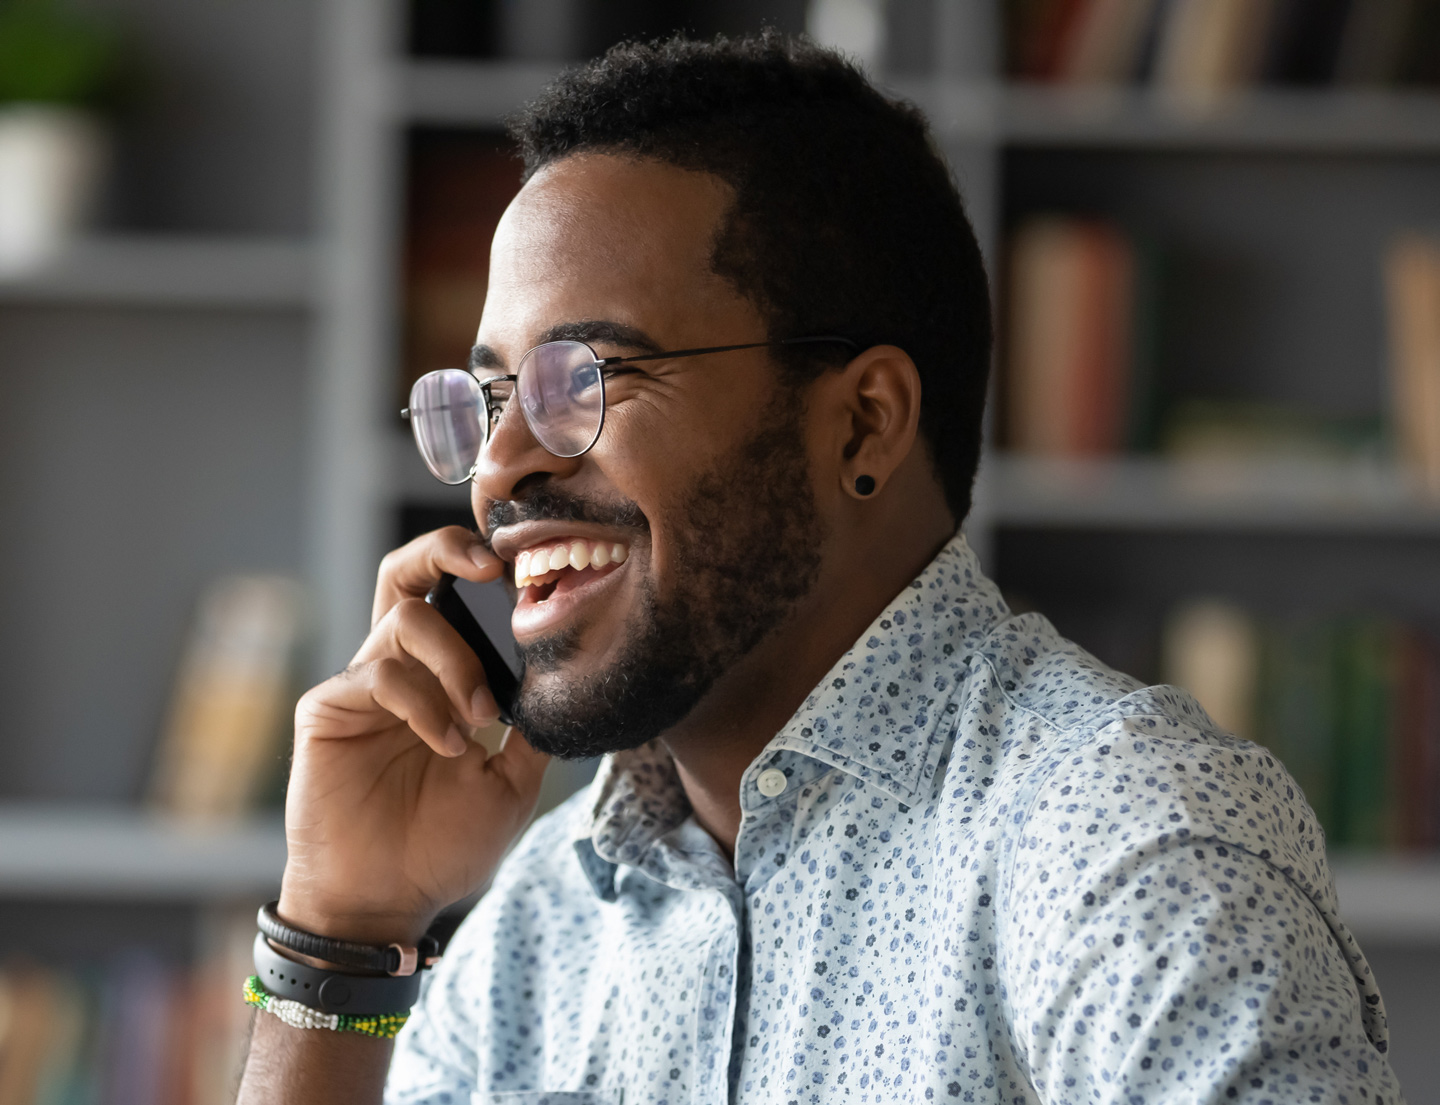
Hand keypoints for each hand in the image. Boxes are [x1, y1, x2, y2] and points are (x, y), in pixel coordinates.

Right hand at [279, 526, 546, 943]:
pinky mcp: (328, 710)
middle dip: (446, 551)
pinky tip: (448, 745)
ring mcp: (360, 686)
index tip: (528, 572)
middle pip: (406, 574)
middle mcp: (398, 670)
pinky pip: (379, 674)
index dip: (482, 572)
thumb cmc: (443, 845)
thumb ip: (531, 728)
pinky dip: (424, 703)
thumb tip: (567, 677)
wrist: (387, 900)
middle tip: (492, 567)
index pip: (453, 600)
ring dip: (456, 662)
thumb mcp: (511, 781)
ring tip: (479, 720)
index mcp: (439, 679)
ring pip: (404, 618)